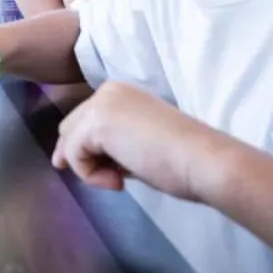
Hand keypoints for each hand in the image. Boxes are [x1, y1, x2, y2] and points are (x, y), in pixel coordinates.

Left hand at [53, 80, 236, 201]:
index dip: (87, 148)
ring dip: (90, 168)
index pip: (87, 120)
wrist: (202, 159)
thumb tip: (88, 160)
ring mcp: (100, 104)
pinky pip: (74, 155)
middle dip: (81, 156)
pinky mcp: (96, 123)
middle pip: (71, 128)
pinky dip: (91, 175)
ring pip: (70, 143)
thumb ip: (115, 144)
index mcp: (122, 92)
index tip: (107, 172)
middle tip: (111, 179)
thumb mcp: (140, 144)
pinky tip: (119, 181)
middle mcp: (108, 91)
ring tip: (120, 180)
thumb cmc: (181, 158)